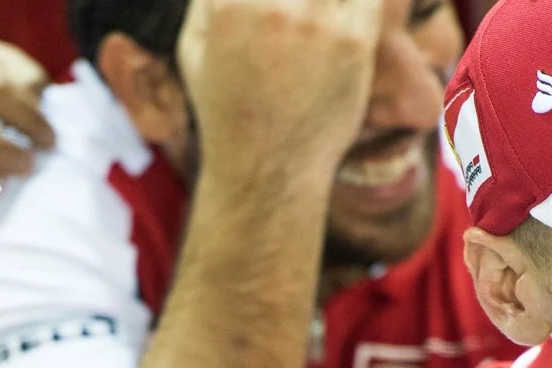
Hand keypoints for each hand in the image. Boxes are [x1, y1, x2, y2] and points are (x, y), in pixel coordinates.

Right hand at [174, 0, 382, 181]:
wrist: (267, 167)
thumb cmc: (226, 107)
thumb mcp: (193, 46)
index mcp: (230, 3)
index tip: (278, 0)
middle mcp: (274, 6)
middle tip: (304, 9)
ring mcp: (318, 22)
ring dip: (330, 0)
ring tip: (320, 17)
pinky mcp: (354, 41)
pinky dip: (359, 0)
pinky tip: (344, 15)